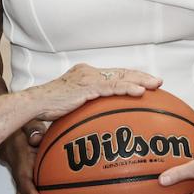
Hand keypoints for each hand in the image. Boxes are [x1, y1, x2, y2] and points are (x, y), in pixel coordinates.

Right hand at [26, 64, 161, 121]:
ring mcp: (88, 78)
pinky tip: (139, 93)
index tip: (146, 82)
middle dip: (141, 76)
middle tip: (158, 82)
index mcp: (86, 74)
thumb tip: (94, 122)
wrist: (35, 104)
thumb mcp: (69, 105)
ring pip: (119, 77)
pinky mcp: (86, 87)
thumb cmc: (48, 108)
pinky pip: (111, 87)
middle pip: (120, 72)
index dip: (130, 76)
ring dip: (140, 81)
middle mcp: (89, 72)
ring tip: (156, 85)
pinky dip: (127, 89)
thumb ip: (83, 107)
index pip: (113, 73)